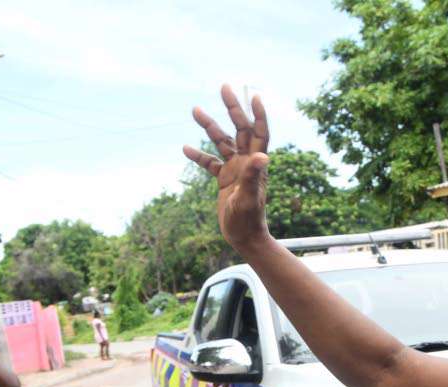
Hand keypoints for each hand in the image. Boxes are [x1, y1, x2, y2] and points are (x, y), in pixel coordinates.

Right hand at [183, 85, 271, 250]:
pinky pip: (210, 163)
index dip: (258, 114)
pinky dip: (198, 156)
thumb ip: (254, 176)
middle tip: (224, 87)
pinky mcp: (224, 180)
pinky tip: (185, 148)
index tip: (254, 96)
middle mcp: (247, 162)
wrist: (244, 238)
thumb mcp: (248, 198)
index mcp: (256, 163)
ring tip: (195, 110)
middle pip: (240, 129)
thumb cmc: (249, 220)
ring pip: (222, 142)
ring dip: (210, 126)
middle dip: (232, 109)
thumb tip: (263, 156)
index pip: (260, 133)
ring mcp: (235, 169)